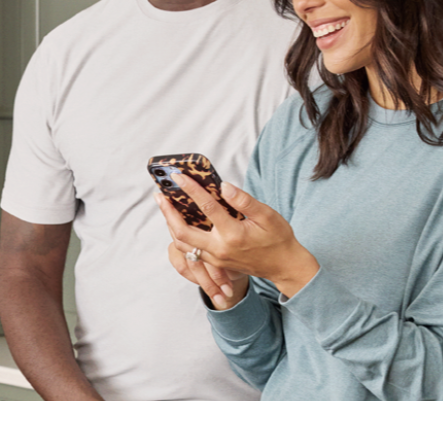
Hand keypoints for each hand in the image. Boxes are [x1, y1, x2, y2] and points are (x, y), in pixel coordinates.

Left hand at [157, 172, 318, 305]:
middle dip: (168, 212)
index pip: (206, 207)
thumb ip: (244, 200)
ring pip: (183, 243)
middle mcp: (219, 249)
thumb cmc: (278, 238)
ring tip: (165, 206)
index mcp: (232, 234)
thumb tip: (224, 186)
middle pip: (182, 231)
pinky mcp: (215, 263)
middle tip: (159, 194)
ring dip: (170, 224)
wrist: (283, 266)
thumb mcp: (267, 215)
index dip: (191, 189)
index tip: (178, 176)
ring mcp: (215, 259)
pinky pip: (190, 250)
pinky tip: (178, 221)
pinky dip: (180, 235)